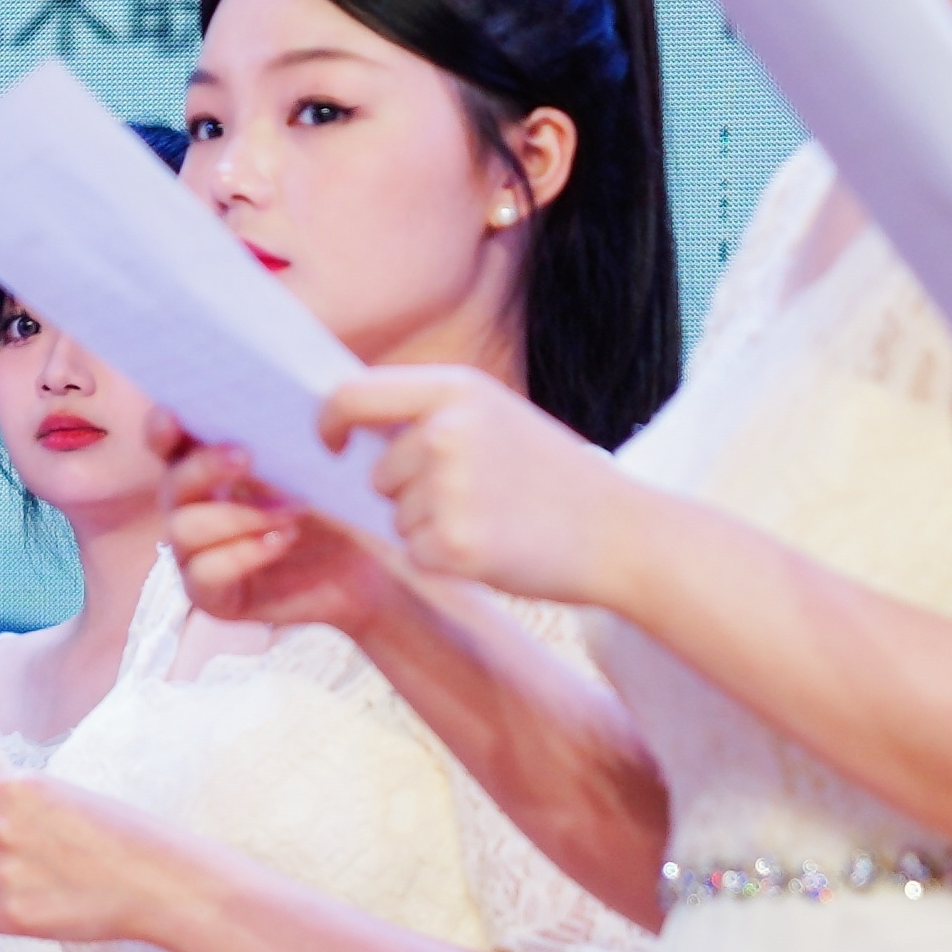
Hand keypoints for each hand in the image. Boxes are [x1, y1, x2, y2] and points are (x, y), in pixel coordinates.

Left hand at [0, 770, 185, 946]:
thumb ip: (15, 800)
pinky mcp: (12, 915)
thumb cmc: (120, 836)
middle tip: (19, 858)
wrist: (157, 881)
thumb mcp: (64, 795)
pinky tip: (34, 910)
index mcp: (14, 787)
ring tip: (31, 886)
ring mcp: (4, 871)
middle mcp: (1, 825)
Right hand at [164, 437, 399, 631]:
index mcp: (208, 471)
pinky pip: (204, 574)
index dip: (161, 431)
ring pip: (183, 530)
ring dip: (237, 516)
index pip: (168, 447)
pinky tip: (282, 540)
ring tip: (292, 511)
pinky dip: (243, 553)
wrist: (369, 568)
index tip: (172, 416)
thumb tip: (258, 412)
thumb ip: (275, 443)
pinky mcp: (212, 596)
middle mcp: (194, 512)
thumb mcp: (312, 467)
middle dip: (204, 468)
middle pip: (171, 486)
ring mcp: (197, 556)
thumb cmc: (340, 508)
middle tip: (246, 457)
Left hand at [322, 365, 631, 605]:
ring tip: (492, 518)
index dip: (329, 420)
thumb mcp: (497, 417)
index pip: (352, 394)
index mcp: (456, 391)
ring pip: (395, 516)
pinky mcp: (453, 544)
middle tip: (476, 498)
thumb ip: (432, 414)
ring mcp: (449, 489)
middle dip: (409, 492)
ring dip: (428, 526)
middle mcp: (446, 433)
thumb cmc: (554, 479)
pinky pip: (413, 553)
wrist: (622, 534)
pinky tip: (491, 548)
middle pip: (377, 473)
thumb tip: (351, 423)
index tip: (331, 443)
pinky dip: (442, 559)